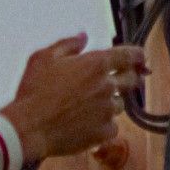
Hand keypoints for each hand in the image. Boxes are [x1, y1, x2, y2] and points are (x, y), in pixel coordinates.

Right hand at [0, 33, 143, 169]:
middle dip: (128, 79)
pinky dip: (104, 125)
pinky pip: (113, 127)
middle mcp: (107, 86)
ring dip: (110, 103)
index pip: (130, 56)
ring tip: (88, 106)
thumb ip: (68, 44)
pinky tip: (86, 124)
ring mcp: (108, 111)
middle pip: (132, 80)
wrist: (29, 127)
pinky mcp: (104, 132)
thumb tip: (83, 37)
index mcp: (96, 64)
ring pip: (120, 105)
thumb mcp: (44, 58)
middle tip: (118, 81)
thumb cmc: (34, 91)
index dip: (138, 56)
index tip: (141, 59)